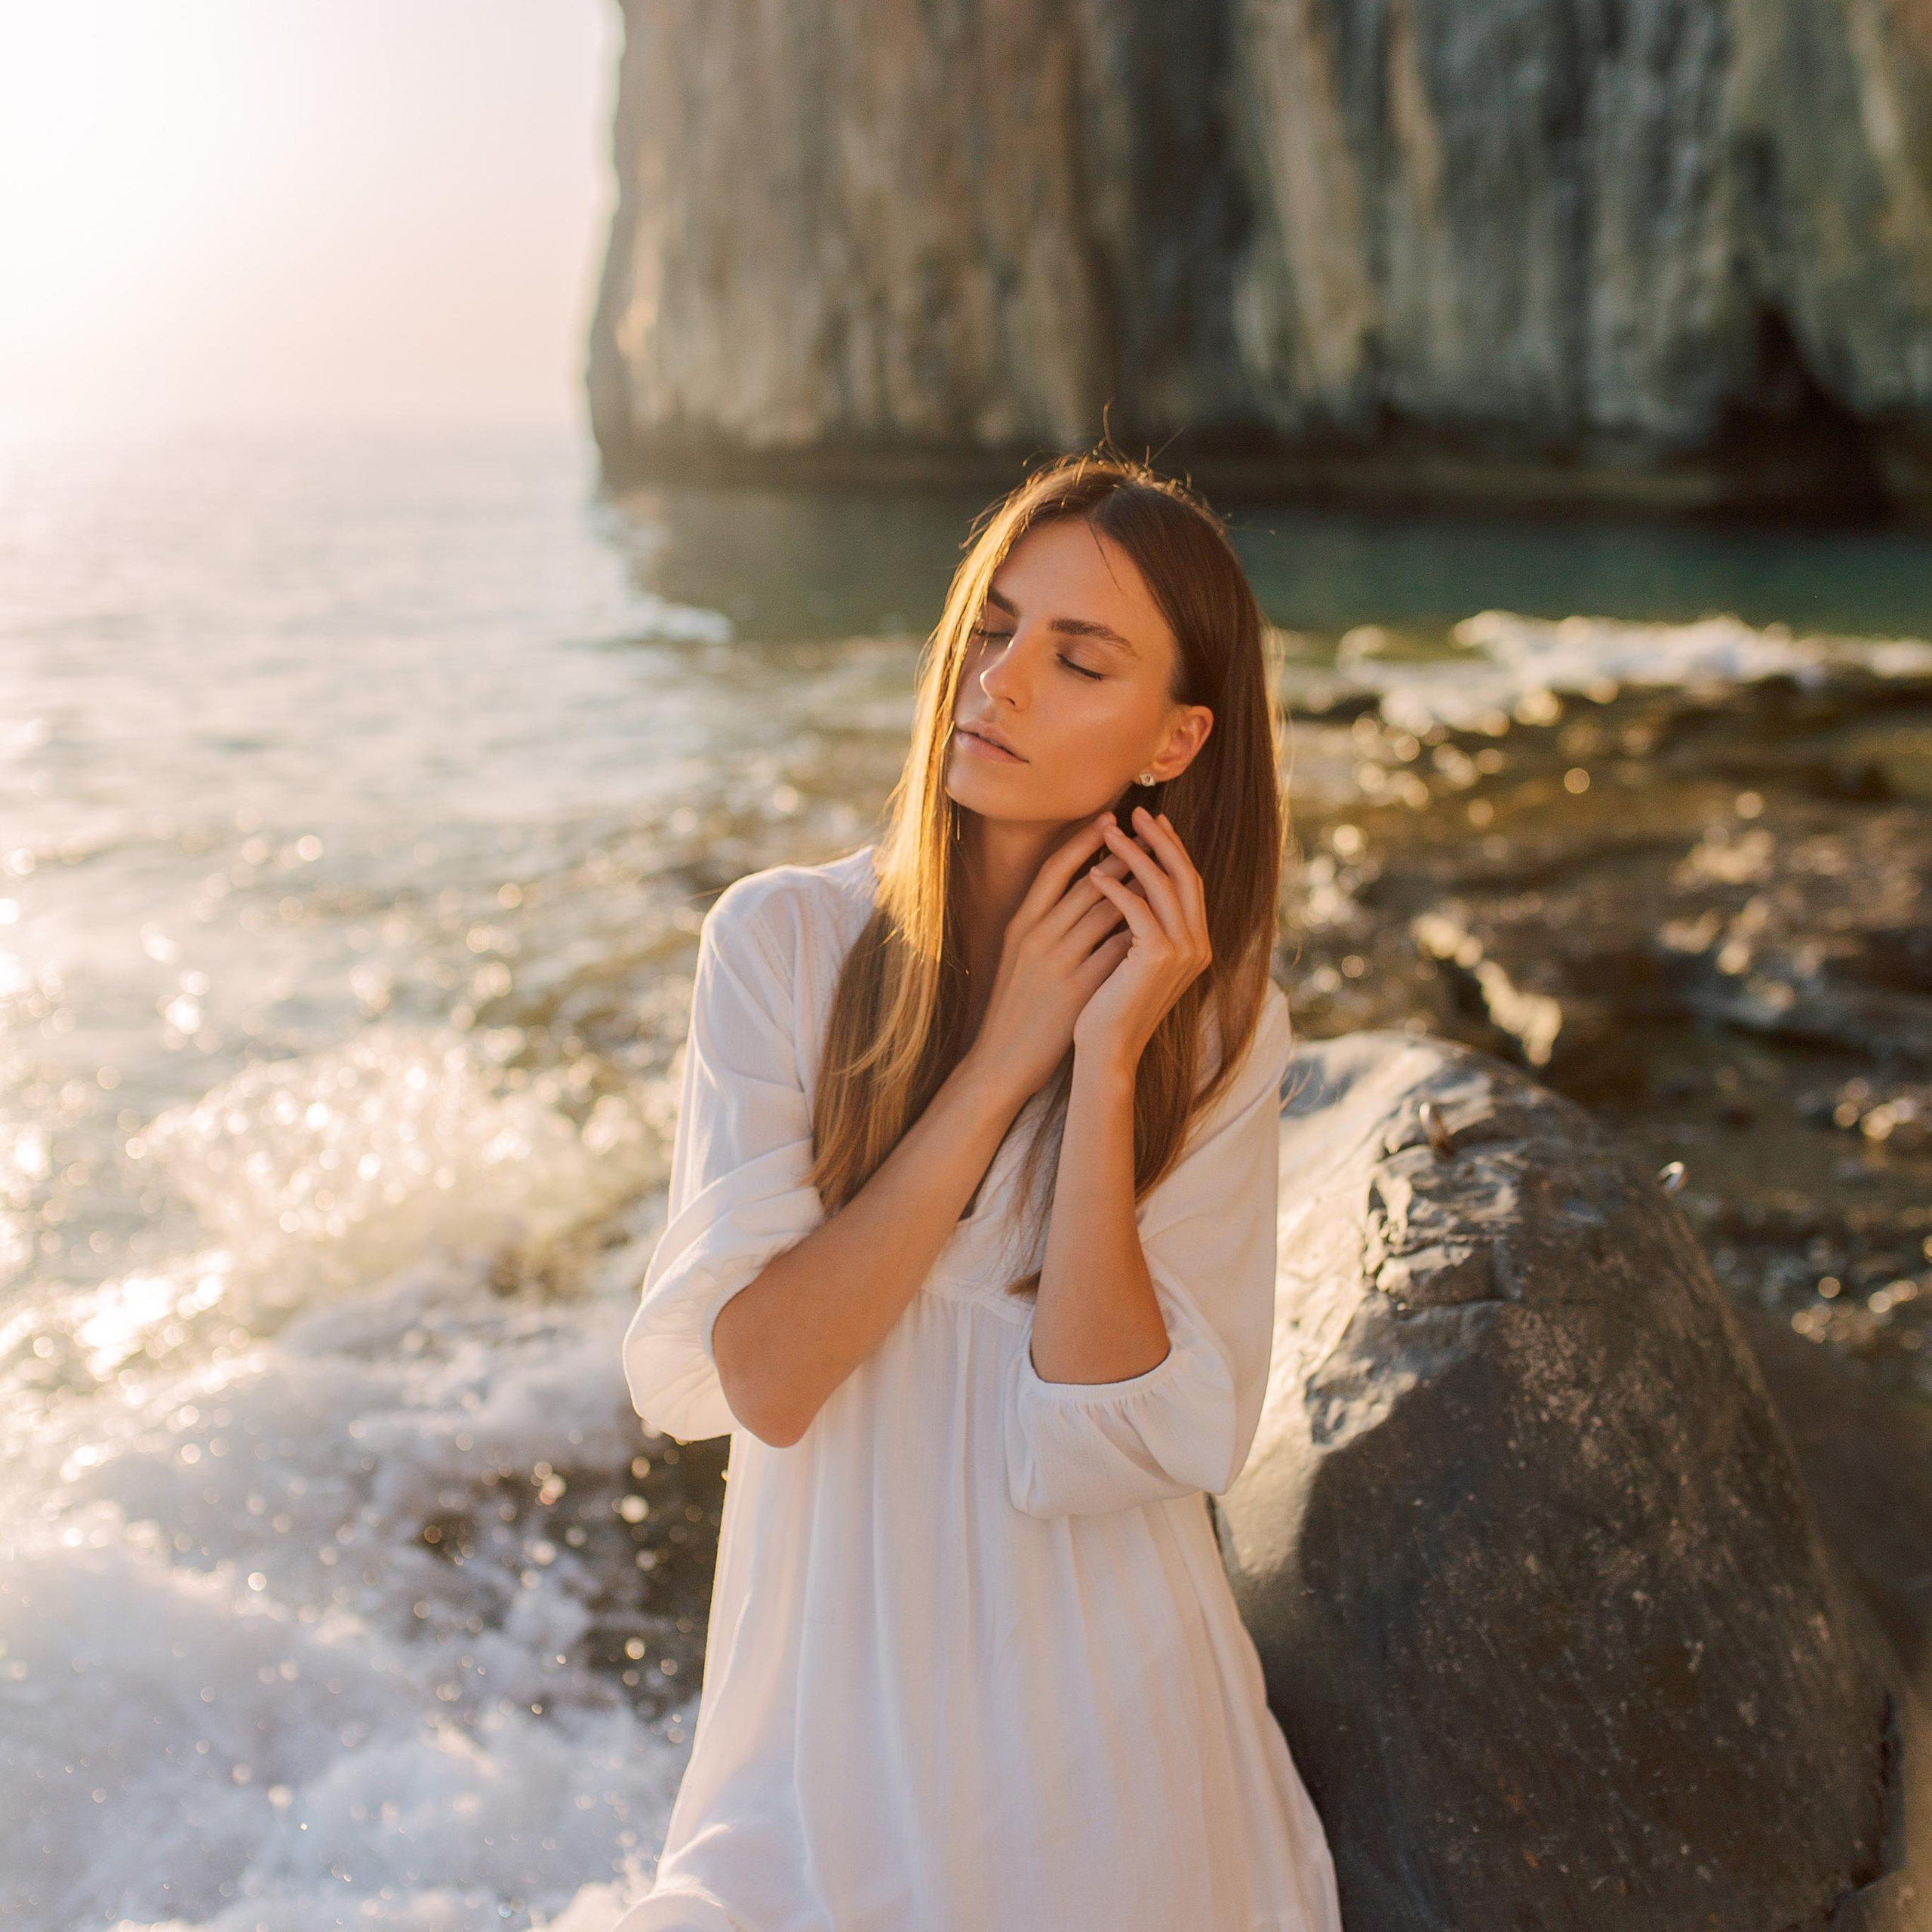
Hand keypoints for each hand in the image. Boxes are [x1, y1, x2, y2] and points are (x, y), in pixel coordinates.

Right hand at [961, 814, 1135, 1107]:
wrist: (1002, 1058)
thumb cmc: (1015, 1005)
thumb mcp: (1020, 954)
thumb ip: (1044, 921)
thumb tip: (1083, 887)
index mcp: (1021, 923)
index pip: (1055, 867)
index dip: (1083, 839)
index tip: (1109, 817)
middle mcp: (1037, 936)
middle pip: (1087, 883)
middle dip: (1123, 855)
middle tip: (1149, 835)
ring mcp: (1058, 962)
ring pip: (1107, 911)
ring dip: (1137, 888)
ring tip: (1162, 871)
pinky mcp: (1078, 989)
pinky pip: (1117, 950)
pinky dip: (1138, 931)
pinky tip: (1160, 921)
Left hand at [1072, 807, 1211, 1068]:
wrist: (1106, 1050)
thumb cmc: (1111, 1007)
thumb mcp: (1133, 959)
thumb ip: (1145, 927)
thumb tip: (1135, 884)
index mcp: (1197, 944)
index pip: (1188, 883)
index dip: (1171, 850)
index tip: (1151, 823)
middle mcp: (1198, 945)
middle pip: (1182, 875)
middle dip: (1158, 839)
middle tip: (1133, 812)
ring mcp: (1182, 951)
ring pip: (1159, 884)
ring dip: (1132, 853)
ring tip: (1106, 831)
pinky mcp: (1157, 956)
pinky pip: (1136, 907)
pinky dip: (1115, 886)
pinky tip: (1093, 872)